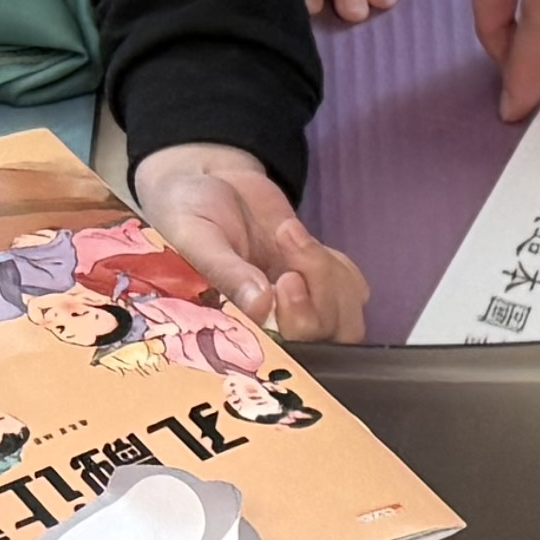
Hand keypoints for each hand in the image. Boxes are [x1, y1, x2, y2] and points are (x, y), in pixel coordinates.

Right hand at [133, 142, 369, 343]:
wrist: (207, 183)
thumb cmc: (187, 215)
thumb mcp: (196, 238)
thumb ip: (226, 273)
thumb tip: (261, 306)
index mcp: (236, 330)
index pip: (283, 356)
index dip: (298, 328)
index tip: (285, 280)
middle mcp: (271, 330)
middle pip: (325, 339)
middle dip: (318, 292)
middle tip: (286, 242)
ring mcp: (301, 309)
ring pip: (345, 318)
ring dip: (325, 271)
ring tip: (286, 231)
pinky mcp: (320, 284)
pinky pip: (352, 289)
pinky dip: (336, 263)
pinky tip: (298, 239)